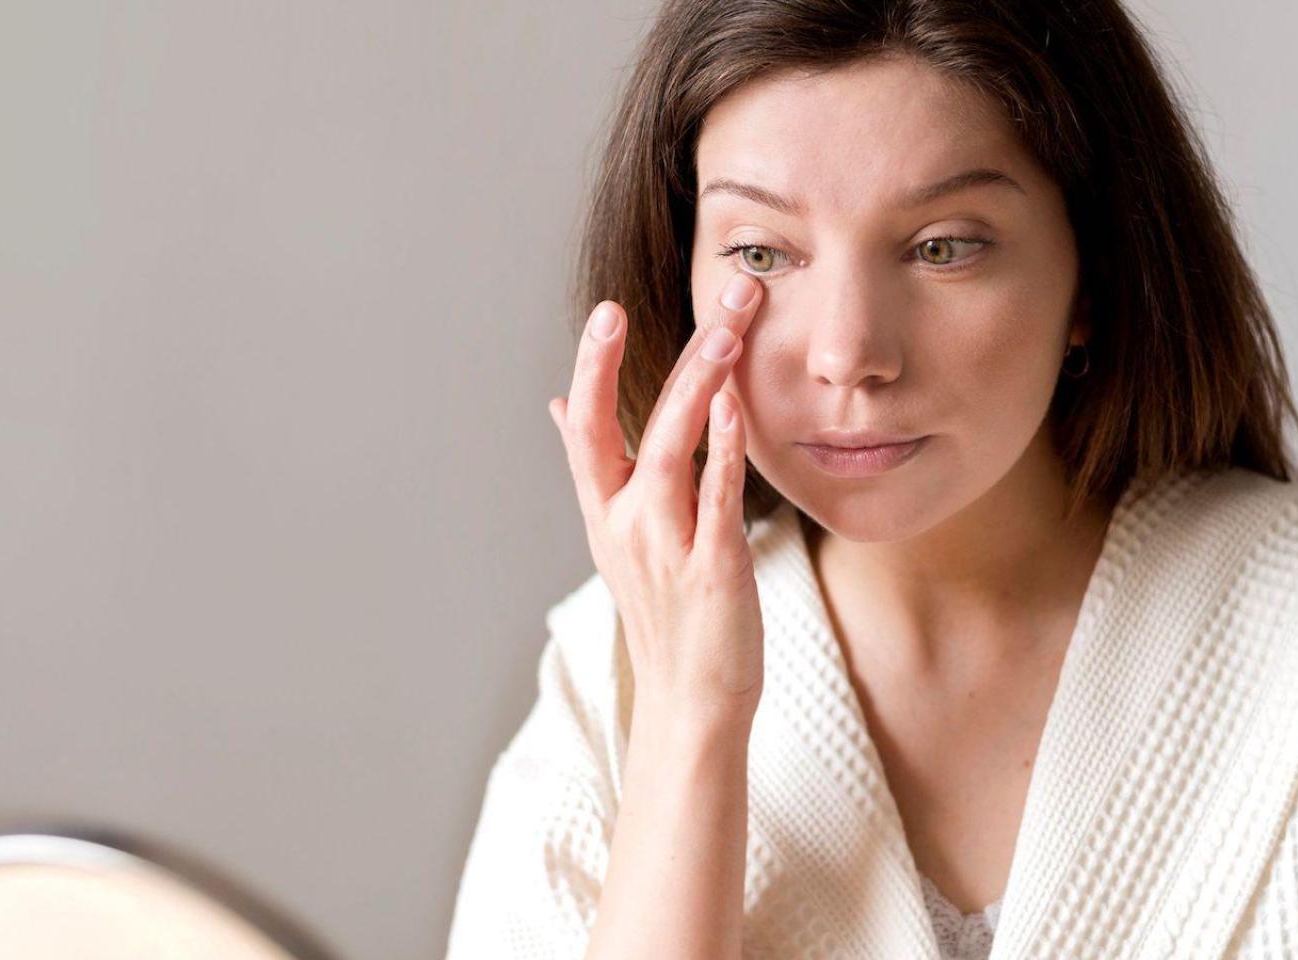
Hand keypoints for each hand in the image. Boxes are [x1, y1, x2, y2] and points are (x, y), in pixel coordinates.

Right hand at [547, 271, 766, 724]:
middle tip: (714, 294)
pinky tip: (737, 409)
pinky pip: (717, 501)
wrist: (689, 704)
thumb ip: (596, 466)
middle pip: (630, 422)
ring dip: (698, 386)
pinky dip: (724, 452)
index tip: (607, 310)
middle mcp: (626, 523)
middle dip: (670, 354)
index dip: (593, 366)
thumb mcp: (618, 537)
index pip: (586, 425)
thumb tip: (560, 404)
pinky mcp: (712, 571)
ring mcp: (666, 546)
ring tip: (727, 332)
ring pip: (672, 449)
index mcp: (605, 510)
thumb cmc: (665, 615)